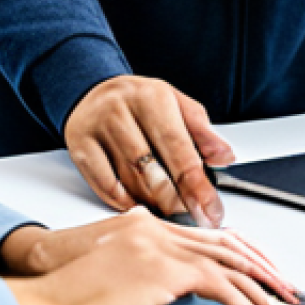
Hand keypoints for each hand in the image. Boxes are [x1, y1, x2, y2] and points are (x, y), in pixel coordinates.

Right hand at [4, 207, 297, 304]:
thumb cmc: (75, 293)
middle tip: (282, 285)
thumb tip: (176, 287)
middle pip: (221, 243)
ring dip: (255, 284)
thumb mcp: (117, 270)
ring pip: (222, 260)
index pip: (206, 234)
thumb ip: (147, 267)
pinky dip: (235, 297)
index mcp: (146, 226)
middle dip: (257, 266)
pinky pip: (210, 282)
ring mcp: (156, 247)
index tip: (261, 268)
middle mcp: (154, 229)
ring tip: (275, 303)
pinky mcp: (157, 271)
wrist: (49, 298)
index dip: (240, 250)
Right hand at [63, 75, 233, 225]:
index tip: (211, 211)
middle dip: (177, 201)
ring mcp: (98, 129)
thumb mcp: (176, 105)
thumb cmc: (141, 102)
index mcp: (152, 98)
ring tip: (169, 208)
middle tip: (192, 214)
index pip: (179, 150)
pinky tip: (140, 202)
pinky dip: (126, 202)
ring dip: (154, 204)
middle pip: (153, 171)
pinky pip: (106, 187)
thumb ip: (202, 132)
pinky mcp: (80, 147)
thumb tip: (225, 157)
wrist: (94, 91)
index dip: (198, 187)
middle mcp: (122, 111)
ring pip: (131, 182)